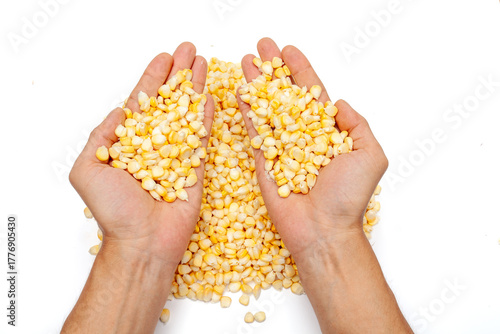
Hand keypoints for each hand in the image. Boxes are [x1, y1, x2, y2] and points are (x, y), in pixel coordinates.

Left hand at [70, 42, 213, 267]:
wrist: (142, 241)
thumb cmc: (113, 211)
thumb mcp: (89, 169)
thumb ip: (101, 136)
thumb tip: (120, 111)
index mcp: (129, 143)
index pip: (142, 103)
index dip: (152, 78)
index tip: (163, 58)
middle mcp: (154, 145)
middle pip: (168, 102)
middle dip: (177, 75)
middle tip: (188, 50)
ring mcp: (177, 155)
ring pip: (187, 114)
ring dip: (194, 88)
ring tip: (202, 63)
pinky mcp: (196, 168)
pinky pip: (202, 137)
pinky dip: (206, 116)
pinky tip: (210, 96)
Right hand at [237, 38, 387, 264]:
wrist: (324, 229)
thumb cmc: (349, 197)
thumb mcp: (370, 154)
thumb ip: (357, 124)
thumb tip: (339, 103)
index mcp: (326, 132)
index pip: (312, 93)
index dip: (300, 70)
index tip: (288, 50)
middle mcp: (302, 135)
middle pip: (285, 94)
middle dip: (274, 69)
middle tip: (262, 46)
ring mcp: (281, 147)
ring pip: (267, 107)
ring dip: (256, 83)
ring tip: (246, 60)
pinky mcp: (263, 161)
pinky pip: (254, 131)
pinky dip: (247, 110)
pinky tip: (240, 90)